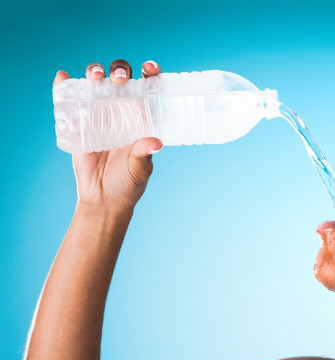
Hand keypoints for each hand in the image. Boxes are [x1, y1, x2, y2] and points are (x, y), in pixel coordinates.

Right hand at [54, 59, 162, 211]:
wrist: (103, 199)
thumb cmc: (128, 182)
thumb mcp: (140, 168)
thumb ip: (145, 154)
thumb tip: (155, 142)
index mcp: (141, 116)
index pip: (148, 87)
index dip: (150, 72)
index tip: (151, 68)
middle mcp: (121, 110)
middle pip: (120, 78)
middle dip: (120, 70)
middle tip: (120, 79)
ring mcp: (98, 113)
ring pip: (96, 82)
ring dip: (95, 71)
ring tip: (96, 76)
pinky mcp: (77, 122)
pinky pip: (69, 99)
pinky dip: (63, 85)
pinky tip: (63, 78)